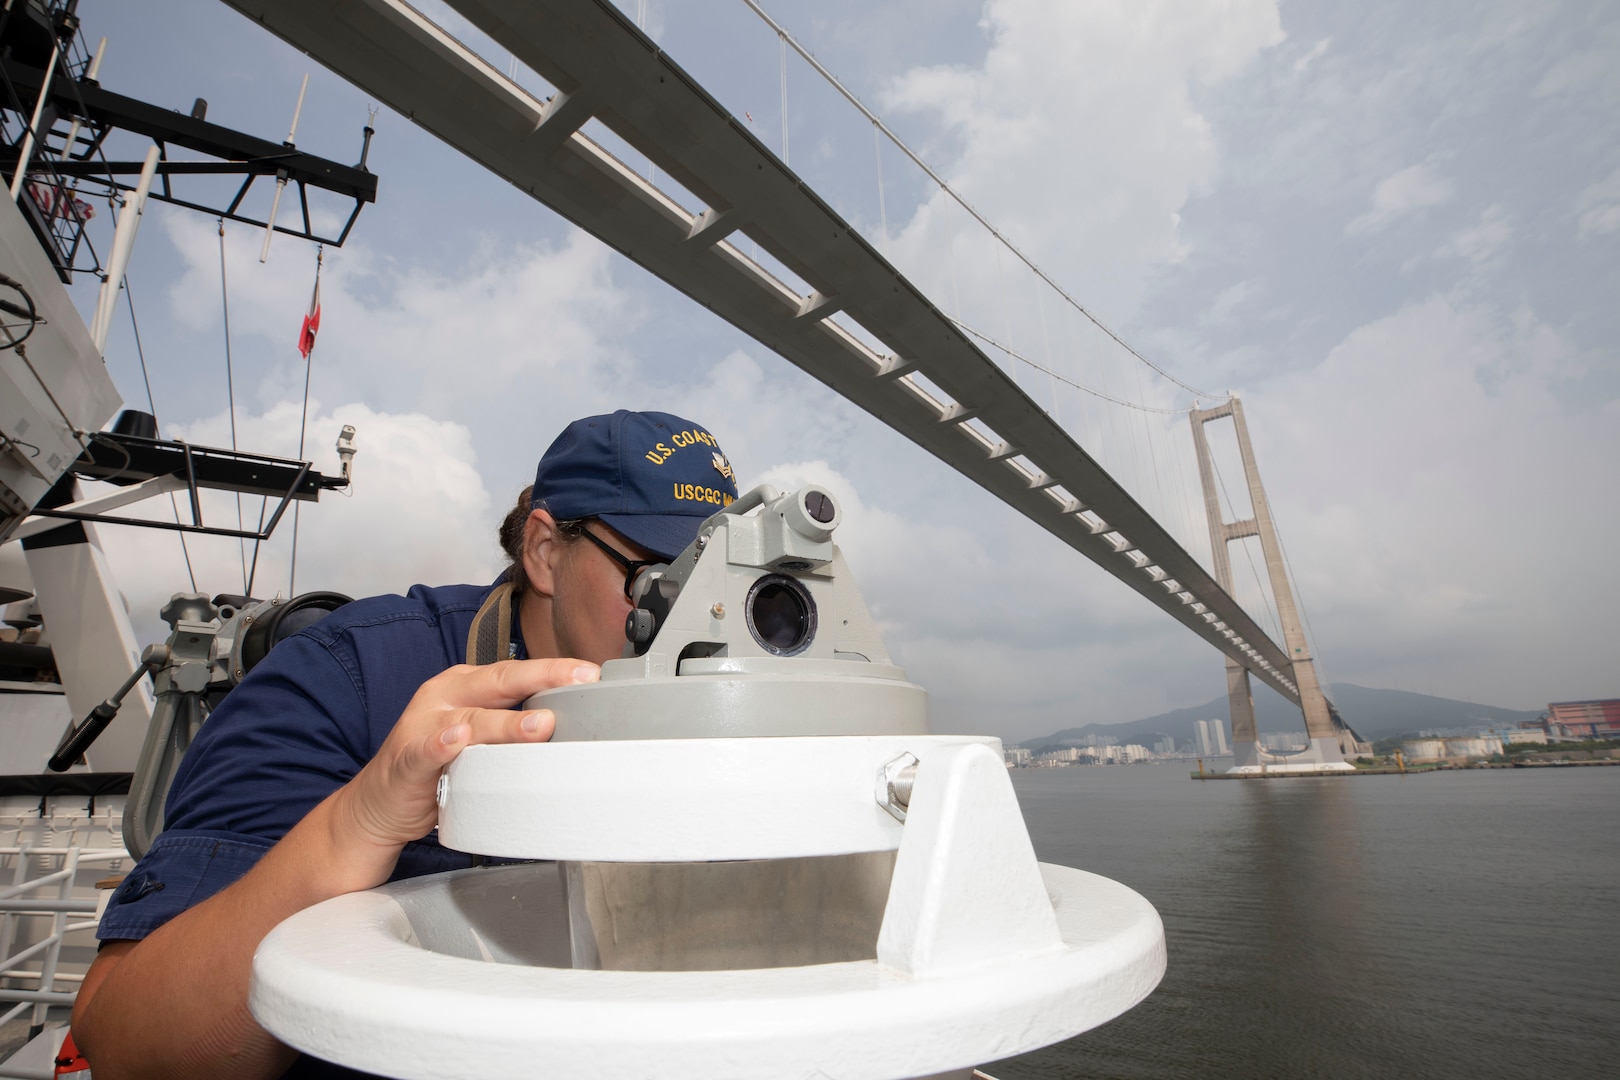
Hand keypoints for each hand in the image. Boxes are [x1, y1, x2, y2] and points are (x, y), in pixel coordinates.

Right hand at [333, 658, 597, 863]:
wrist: (378, 804)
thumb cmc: (437, 766)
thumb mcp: (480, 738)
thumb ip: (512, 726)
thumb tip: (570, 725)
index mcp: (466, 686)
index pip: (516, 673)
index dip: (554, 671)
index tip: (591, 674)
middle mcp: (445, 696)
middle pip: (499, 682)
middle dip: (543, 680)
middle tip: (579, 682)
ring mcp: (423, 724)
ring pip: (472, 718)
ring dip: (507, 722)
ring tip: (541, 725)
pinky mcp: (406, 758)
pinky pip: (426, 749)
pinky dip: (443, 743)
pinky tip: (458, 740)